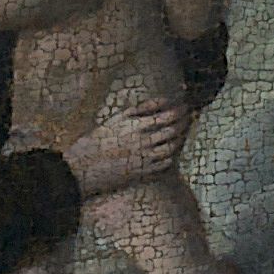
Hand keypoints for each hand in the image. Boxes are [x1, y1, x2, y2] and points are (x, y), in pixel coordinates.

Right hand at [68, 100, 187, 197]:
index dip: (180, 110)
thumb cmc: (98, 139)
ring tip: (183, 132)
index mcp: (137, 126)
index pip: (168, 115)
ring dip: (180, 139)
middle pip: (174, 130)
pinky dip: (172, 156)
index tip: (185, 106)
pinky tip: (171, 151)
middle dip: (184, 122)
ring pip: (172, 147)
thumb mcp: (116, 118)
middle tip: (189, 117)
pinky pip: (165, 164)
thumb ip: (140, 109)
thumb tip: (162, 101)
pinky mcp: (143, 173)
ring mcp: (145, 158)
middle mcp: (144, 142)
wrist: (83, 167)